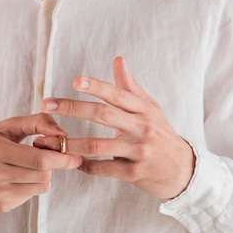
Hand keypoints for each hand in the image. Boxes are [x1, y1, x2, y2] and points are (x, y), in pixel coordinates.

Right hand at [0, 113, 82, 211]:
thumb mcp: (8, 126)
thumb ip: (37, 122)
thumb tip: (63, 133)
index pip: (38, 159)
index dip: (61, 158)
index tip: (76, 157)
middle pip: (41, 175)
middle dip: (53, 166)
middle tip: (51, 157)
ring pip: (39, 188)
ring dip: (43, 176)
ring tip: (31, 166)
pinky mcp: (0, 206)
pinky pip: (30, 197)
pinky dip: (31, 186)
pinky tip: (18, 178)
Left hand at [38, 56, 194, 198]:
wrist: (186, 171)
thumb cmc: (162, 135)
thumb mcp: (151, 108)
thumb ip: (130, 86)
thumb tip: (117, 59)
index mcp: (143, 109)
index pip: (117, 94)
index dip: (96, 86)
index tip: (75, 81)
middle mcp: (142, 128)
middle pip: (103, 115)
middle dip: (72, 108)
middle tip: (46, 105)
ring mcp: (139, 151)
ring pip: (98, 145)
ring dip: (71, 144)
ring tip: (48, 142)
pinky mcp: (135, 173)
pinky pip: (104, 169)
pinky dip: (85, 166)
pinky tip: (72, 162)